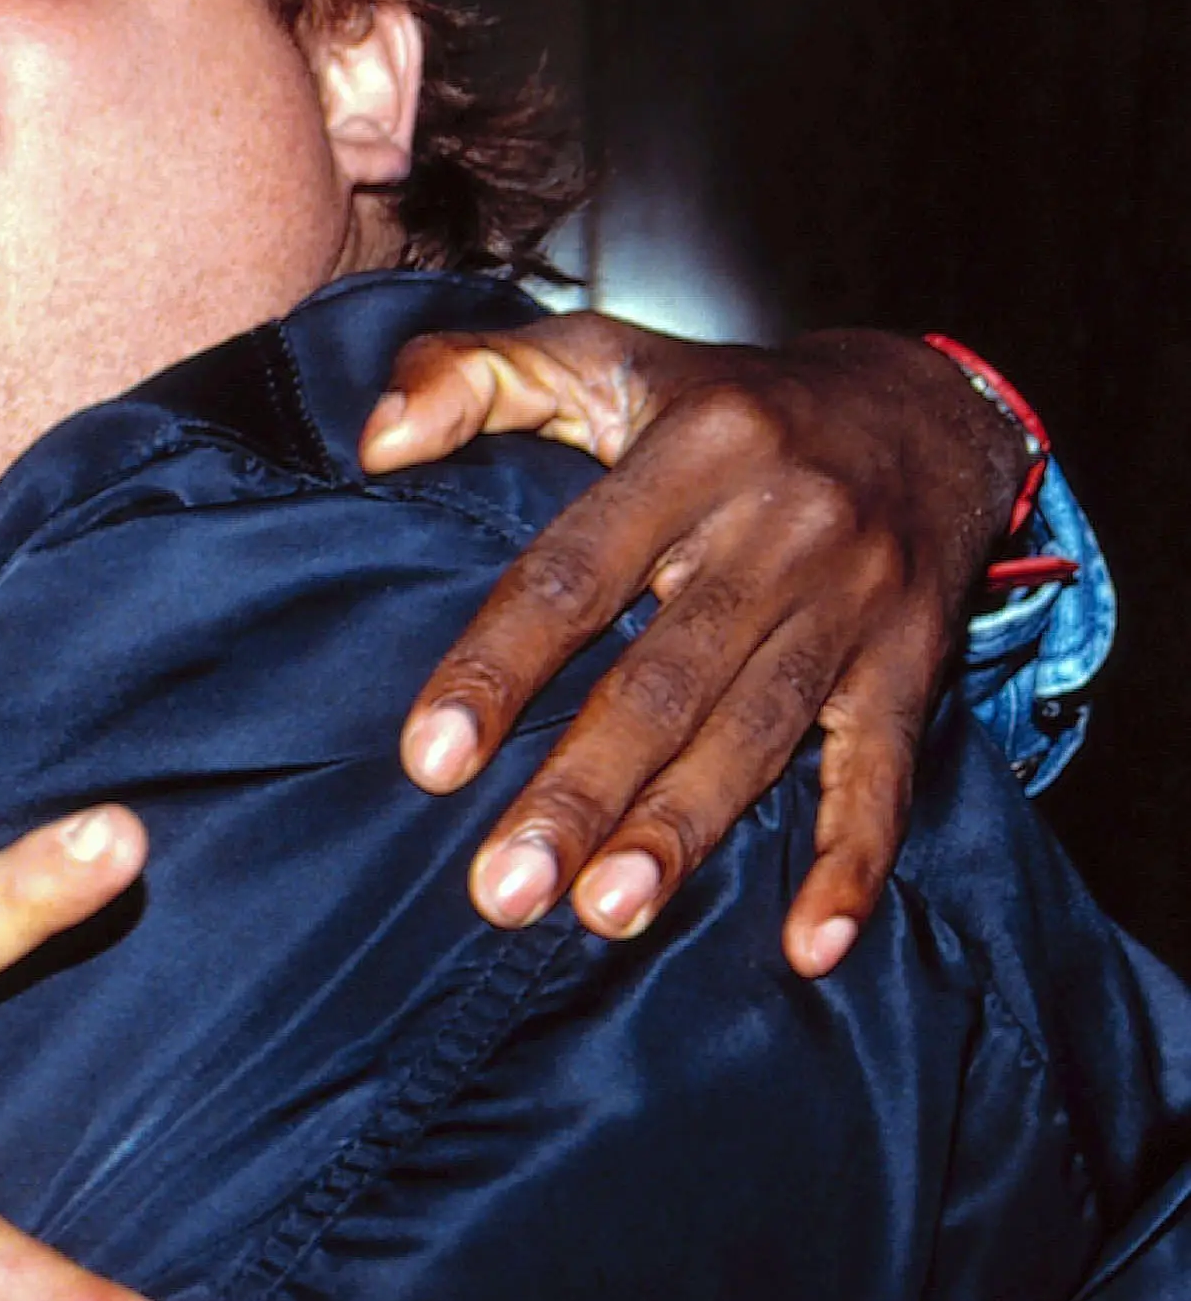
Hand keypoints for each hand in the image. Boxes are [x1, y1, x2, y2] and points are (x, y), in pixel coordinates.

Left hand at [361, 314, 1021, 977]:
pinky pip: (885, 773)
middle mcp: (781, 525)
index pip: (572, 572)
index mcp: (694, 448)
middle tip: (502, 887)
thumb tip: (376, 442)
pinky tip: (805, 947)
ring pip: (757, 734)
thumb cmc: (722, 397)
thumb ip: (472, 376)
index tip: (430, 759)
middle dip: (582, 790)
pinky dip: (852, 863)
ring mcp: (855, 601)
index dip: (500, 668)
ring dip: (681, 833)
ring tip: (604, 914)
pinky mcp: (915, 662)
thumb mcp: (599, 353)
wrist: (923, 410)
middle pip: (664, 678)